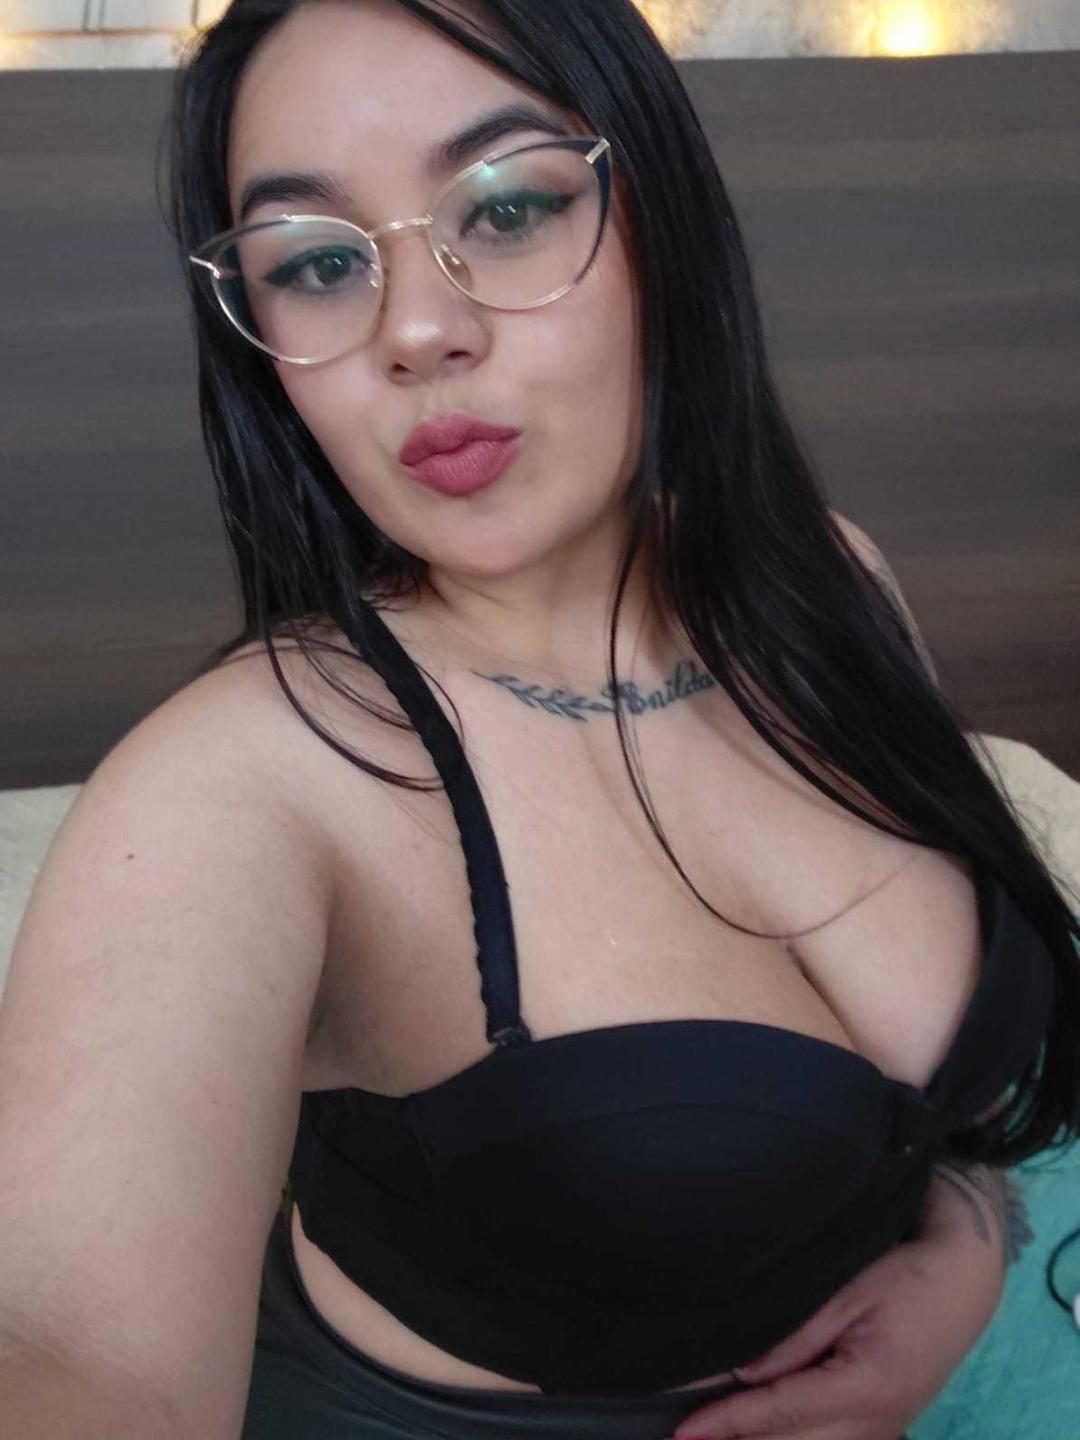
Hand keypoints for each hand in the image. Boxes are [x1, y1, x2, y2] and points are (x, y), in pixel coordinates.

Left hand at [669, 1170, 1006, 1439]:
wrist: (963, 1283)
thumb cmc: (905, 1277)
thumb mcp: (845, 1295)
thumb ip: (794, 1338)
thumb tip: (744, 1374)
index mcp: (866, 1387)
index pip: (781, 1413)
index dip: (728, 1423)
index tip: (685, 1432)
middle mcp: (877, 1423)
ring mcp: (884, 1430)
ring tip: (712, 1438)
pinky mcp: (884, 1426)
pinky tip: (759, 1434)